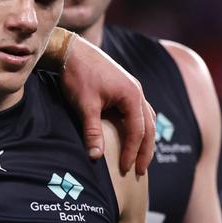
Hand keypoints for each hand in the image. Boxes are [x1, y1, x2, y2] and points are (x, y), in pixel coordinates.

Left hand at [58, 35, 154, 174]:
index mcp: (131, 95)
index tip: (126, 168)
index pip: (137, 131)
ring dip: (145, 139)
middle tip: (140, 171)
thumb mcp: (84, 105)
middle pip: (149, 126)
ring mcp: (133, 88)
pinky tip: (134, 135)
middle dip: (145, 150)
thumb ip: (92, 131)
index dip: (132, 152)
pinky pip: (140, 111)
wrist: (72, 50)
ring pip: (147, 118)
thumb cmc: (78, 75)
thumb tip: (95, 156)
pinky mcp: (125, 87)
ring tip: (141, 157)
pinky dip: (140, 126)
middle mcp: (137, 91)